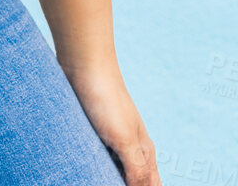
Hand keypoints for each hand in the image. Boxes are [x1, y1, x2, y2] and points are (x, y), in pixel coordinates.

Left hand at [65, 58, 159, 185]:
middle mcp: (132, 146)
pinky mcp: (94, 130)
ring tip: (98, 178)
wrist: (84, 64)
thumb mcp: (123, 138)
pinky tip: (86, 171)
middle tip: (109, 182)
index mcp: (144, 151)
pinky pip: (98, 157)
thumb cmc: (106, 99)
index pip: (152, 185)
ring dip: (109, 177)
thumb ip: (136, 168)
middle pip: (137, 180)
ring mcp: (113, 138)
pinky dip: (95, 168)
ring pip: (116, 170)